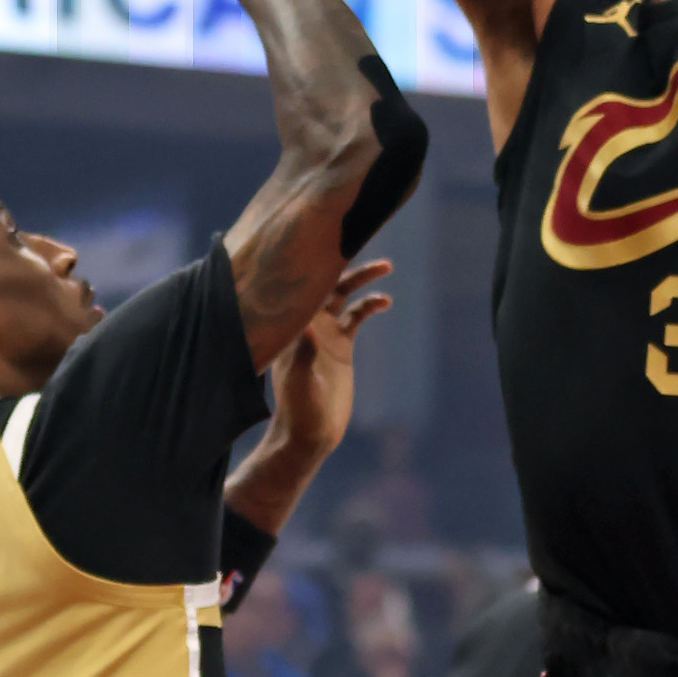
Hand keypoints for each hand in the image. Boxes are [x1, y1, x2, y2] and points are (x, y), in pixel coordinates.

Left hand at [270, 261, 394, 466]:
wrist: (310, 434)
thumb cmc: (298, 409)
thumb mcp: (299, 380)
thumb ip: (304, 353)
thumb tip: (308, 323)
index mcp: (291, 325)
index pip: (302, 285)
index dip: (315, 262)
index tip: (332, 242)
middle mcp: (306, 322)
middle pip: (325, 281)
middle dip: (344, 262)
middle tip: (366, 246)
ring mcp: (324, 332)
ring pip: (343, 293)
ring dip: (361, 279)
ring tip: (386, 267)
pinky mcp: (341, 345)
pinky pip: (357, 316)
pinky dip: (370, 305)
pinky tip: (385, 301)